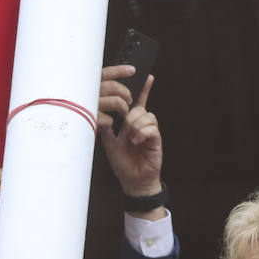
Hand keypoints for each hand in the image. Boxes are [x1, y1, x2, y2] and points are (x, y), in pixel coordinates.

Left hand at [97, 66, 162, 203]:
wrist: (133, 180)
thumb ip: (107, 127)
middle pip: (139, 108)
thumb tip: (102, 114)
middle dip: (130, 117)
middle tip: (125, 131)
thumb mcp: (109, 143)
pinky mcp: (156, 139)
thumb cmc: (122, 163)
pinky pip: (151, 127)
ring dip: (135, 127)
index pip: (139, 103)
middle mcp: (143, 125)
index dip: (144, 90)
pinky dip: (142, 133)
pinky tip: (137, 141)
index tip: (148, 77)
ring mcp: (150, 132)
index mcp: (132, 124)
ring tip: (131, 140)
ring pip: (146, 116)